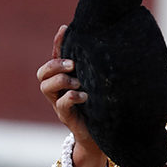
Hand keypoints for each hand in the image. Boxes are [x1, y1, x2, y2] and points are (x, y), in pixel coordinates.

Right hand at [37, 25, 106, 166]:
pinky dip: (70, 97)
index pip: (56, 57)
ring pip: (46, 86)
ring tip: (78, 80)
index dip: (57, 43)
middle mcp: (60, 91)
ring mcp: (61, 104)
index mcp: (67, 79)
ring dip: (61, 79)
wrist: (106, 137)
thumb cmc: (107, 107)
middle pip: (43, 72)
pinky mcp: (68, 117)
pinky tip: (83, 96)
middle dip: (55, 64)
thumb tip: (123, 47)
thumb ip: (105, 70)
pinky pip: (61, 105)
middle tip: (72, 63)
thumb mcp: (104, 85)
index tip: (65, 29)